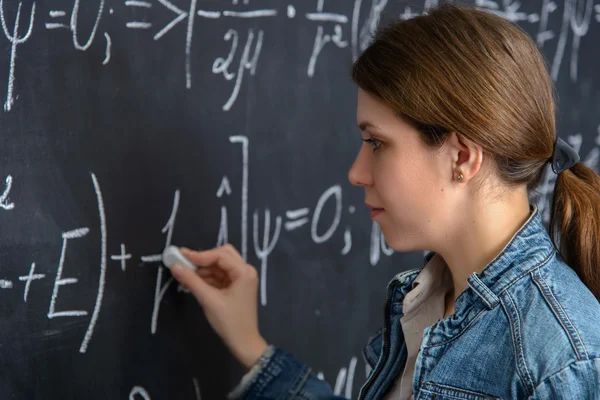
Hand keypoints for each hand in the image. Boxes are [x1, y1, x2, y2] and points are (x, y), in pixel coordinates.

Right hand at [170, 244, 267, 369]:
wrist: (243, 343)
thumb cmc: (229, 321)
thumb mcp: (209, 300)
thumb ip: (192, 281)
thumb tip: (174, 265)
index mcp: (244, 272)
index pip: (220, 255)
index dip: (199, 255)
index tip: (180, 257)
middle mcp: (245, 271)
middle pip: (222, 256)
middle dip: (202, 259)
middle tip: (183, 262)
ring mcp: (241, 279)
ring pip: (220, 266)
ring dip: (203, 269)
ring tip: (184, 273)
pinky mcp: (235, 287)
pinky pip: (220, 276)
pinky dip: (207, 277)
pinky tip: (193, 281)